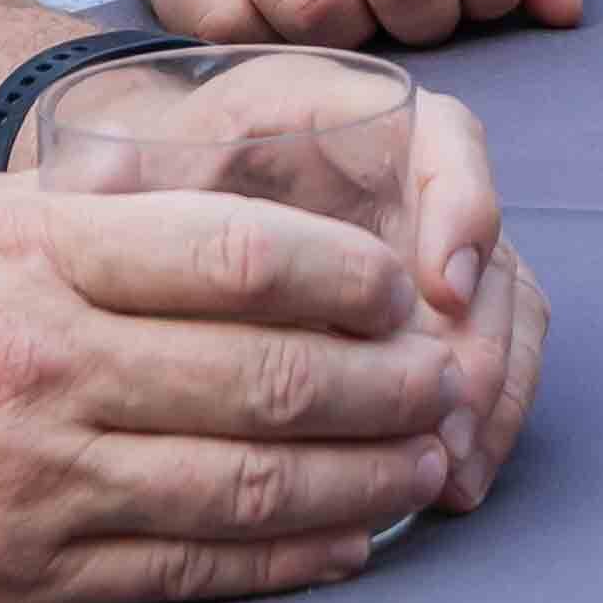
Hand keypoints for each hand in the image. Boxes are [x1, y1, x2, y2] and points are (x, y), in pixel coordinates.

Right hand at [0, 168, 473, 602]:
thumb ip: (73, 206)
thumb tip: (207, 185)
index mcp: (30, 257)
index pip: (245, 255)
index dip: (355, 274)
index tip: (407, 282)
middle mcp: (42, 368)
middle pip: (272, 375)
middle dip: (388, 382)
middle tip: (451, 379)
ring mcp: (30, 486)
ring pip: (246, 487)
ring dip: (363, 479)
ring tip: (428, 464)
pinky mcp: (11, 583)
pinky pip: (182, 576)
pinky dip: (283, 564)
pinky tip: (344, 547)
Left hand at [8, 41, 551, 520]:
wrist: (154, 211)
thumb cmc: (151, 181)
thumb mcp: (135, 162)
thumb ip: (120, 169)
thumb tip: (100, 171)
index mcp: (353, 119)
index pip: (444, 138)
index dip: (460, 203)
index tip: (443, 282)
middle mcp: (413, 182)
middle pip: (487, 248)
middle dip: (478, 338)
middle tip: (448, 410)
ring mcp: (431, 257)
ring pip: (502, 316)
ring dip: (487, 394)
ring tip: (449, 468)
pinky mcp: (433, 324)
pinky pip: (487, 365)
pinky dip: (480, 424)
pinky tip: (451, 483)